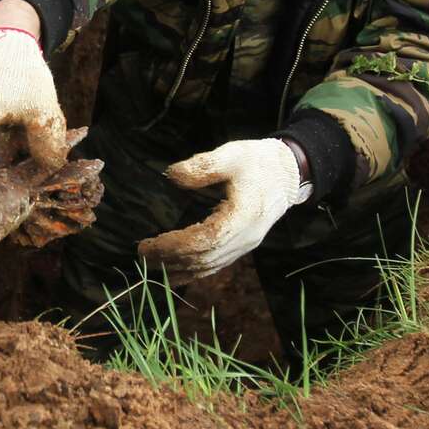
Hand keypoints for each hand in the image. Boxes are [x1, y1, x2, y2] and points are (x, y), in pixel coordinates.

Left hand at [138, 138, 309, 277]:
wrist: (286, 174)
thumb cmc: (256, 161)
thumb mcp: (231, 155)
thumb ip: (202, 166)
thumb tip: (171, 175)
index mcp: (244, 216)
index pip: (206, 239)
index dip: (176, 245)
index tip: (149, 243)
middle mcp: (246, 237)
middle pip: (205, 257)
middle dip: (171, 259)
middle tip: (142, 254)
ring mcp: (245, 245)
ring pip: (210, 266)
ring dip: (179, 269)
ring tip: (150, 265)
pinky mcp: (242, 247)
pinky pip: (216, 265)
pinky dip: (193, 272)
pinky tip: (173, 273)